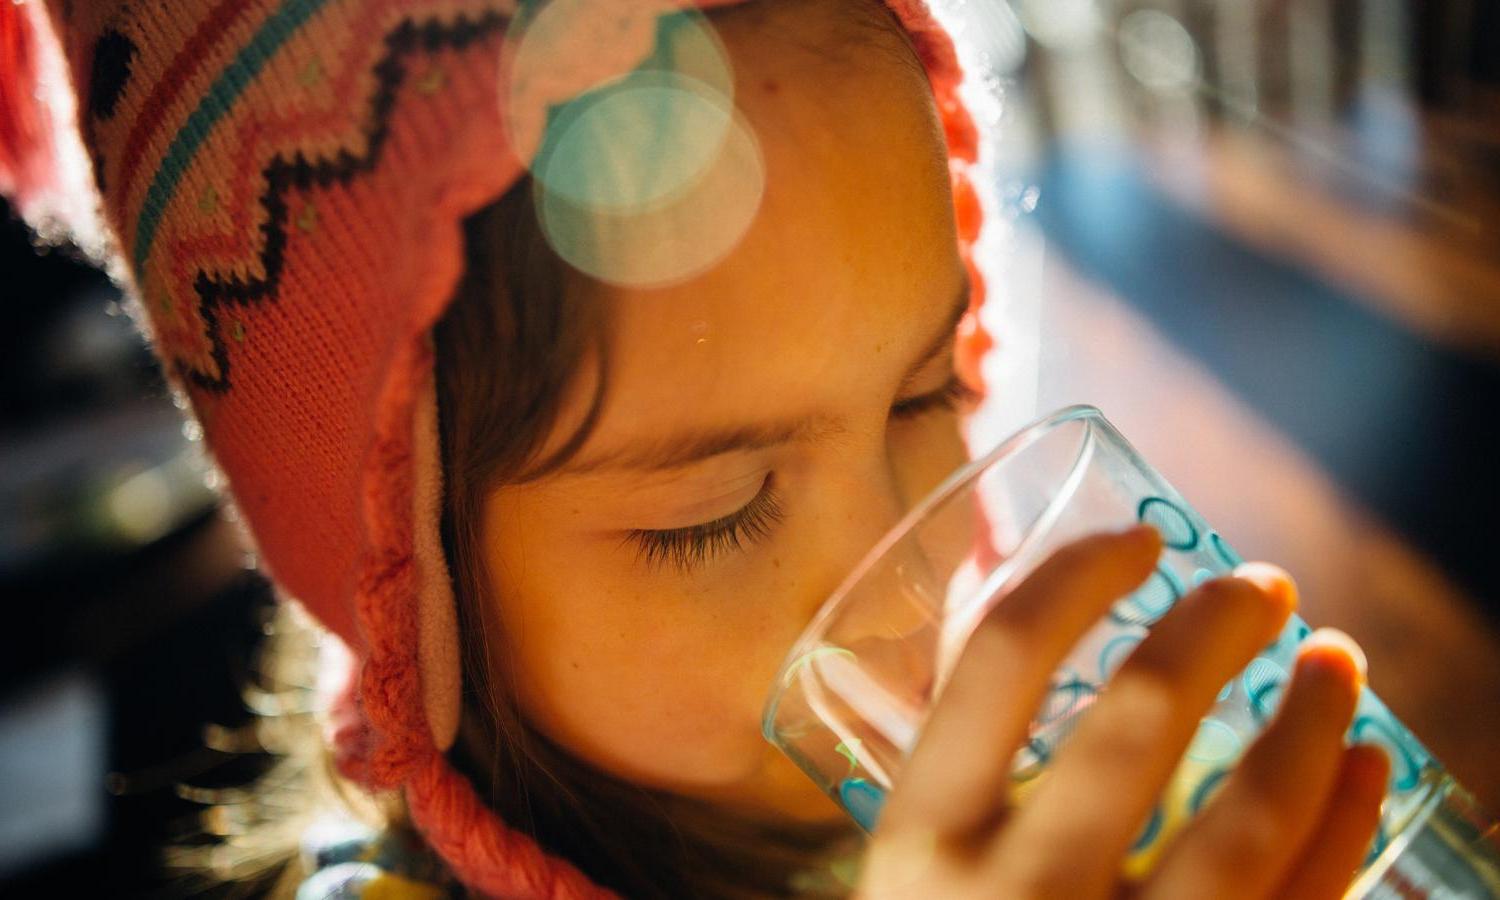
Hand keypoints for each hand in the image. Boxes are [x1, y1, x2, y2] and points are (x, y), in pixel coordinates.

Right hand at [857, 526, 1389, 899]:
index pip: (995, 663)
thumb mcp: (902, 862)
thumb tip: (988, 567)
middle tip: (1261, 585)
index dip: (1076, 578)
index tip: (1138, 542)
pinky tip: (1363, 765)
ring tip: (1337, 658)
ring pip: (1249, 820)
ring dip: (1313, 720)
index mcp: (917, 844)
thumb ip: (949, 735)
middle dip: (1216, 627)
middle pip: (1138, 719)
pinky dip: (1347, 826)